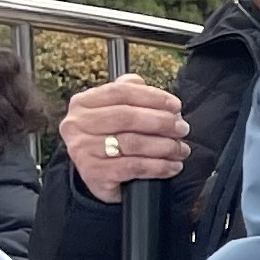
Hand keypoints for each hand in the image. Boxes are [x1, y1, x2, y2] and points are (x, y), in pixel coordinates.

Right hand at [61, 77, 190, 204]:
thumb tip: (144, 83)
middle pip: (127, 117)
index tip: (176, 106)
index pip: (121, 91)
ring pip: (132, 143)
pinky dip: (159, 166)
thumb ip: (127, 91)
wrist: (98, 176)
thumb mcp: (113, 111)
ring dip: (165, 146)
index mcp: (83, 103)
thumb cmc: (110, 138)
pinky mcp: (93, 173)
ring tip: (181, 149)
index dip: (153, 97)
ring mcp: (82, 149)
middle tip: (182, 129)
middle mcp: (77, 124)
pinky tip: (173, 166)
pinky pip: (134, 167)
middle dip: (162, 122)